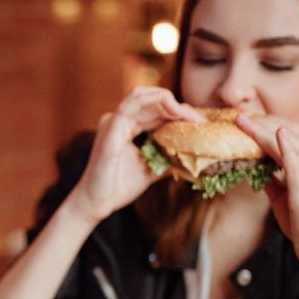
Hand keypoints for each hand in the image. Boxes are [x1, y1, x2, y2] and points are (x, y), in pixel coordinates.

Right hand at [67, 86, 204, 224]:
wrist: (97, 203)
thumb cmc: (118, 188)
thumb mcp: (150, 170)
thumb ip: (166, 160)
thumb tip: (190, 160)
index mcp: (126, 127)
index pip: (154, 111)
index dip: (178, 114)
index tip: (200, 126)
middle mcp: (118, 120)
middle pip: (151, 101)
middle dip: (178, 107)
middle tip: (200, 122)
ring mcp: (113, 121)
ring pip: (142, 96)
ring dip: (169, 102)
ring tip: (189, 117)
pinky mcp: (111, 127)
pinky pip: (132, 103)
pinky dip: (154, 101)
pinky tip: (174, 111)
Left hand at [236, 114, 298, 271]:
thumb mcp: (285, 195)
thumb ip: (273, 177)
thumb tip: (254, 165)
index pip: (292, 132)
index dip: (267, 123)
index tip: (246, 119)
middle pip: (289, 130)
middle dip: (262, 121)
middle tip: (238, 116)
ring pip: (287, 141)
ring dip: (262, 129)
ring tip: (241, 121)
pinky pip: (294, 160)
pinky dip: (282, 145)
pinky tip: (271, 134)